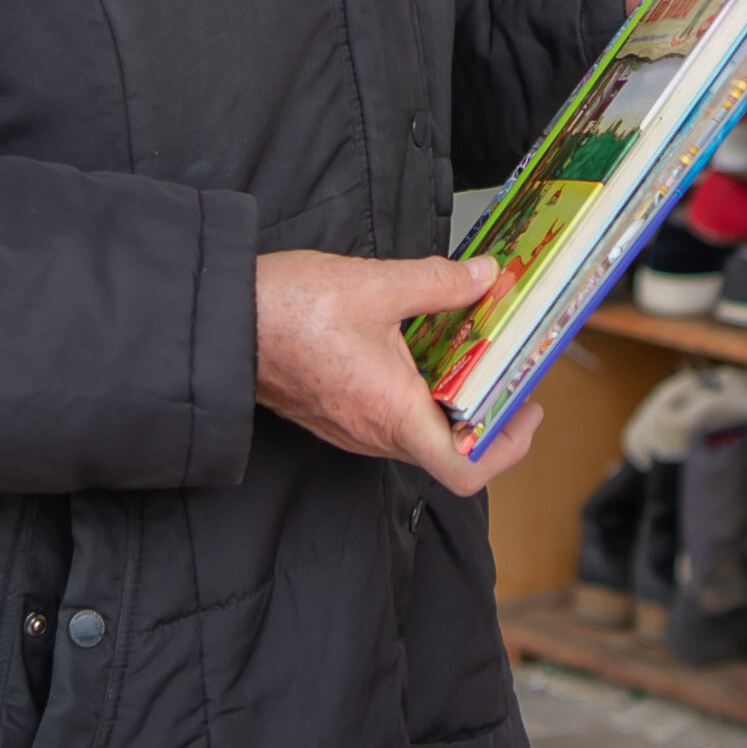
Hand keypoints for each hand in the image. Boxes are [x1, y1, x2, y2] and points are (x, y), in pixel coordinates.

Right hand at [253, 249, 535, 495]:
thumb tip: (482, 277)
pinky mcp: (336, 416)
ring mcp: (351, 429)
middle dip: (488, 419)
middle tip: (511, 378)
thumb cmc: (286, 312)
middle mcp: (373, 433)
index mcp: (391, 411)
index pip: (462, 470)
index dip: (506, 450)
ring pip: (419, 435)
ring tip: (472, 359)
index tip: (524, 413)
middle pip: (448, 453)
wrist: (222, 323)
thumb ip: (438, 282)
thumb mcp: (375, 285)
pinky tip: (422, 353)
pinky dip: (417, 397)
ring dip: (451, 407)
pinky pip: (390, 420)